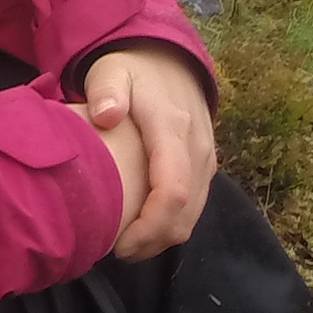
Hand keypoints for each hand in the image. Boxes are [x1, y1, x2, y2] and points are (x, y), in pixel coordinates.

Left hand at [79, 43, 216, 259]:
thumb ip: (107, 90)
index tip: (119, 245)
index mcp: (172, 128)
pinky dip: (171, 225)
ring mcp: (206, 159)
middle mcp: (197, 148)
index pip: (172, 191)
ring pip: (193, 216)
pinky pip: (195, 207)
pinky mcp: (206, 167)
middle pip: (185, 214)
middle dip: (152, 242)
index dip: (150, 227)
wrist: (168, 60)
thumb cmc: (131, 71)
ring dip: (162, 238)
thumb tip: (107, 115)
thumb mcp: (110, 71)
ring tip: (124, 245)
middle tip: (114, 252)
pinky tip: (142, 229)